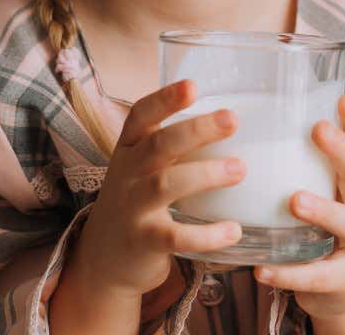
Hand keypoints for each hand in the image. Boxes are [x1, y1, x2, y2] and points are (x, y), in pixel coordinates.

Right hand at [71, 80, 246, 298]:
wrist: (105, 257)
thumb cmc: (137, 200)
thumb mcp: (142, 167)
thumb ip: (172, 146)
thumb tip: (231, 121)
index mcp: (129, 148)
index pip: (141, 115)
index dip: (165, 99)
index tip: (193, 85)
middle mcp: (127, 173)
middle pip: (159, 145)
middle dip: (196, 130)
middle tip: (232, 119)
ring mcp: (133, 207)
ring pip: (166, 185)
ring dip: (205, 175)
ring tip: (240, 169)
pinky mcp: (144, 241)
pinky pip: (176, 236)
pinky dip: (207, 234)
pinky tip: (234, 229)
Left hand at [253, 94, 344, 321]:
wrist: (344, 289)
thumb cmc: (324, 229)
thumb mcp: (324, 192)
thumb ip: (303, 163)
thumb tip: (262, 117)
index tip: (342, 98)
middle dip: (340, 151)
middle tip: (318, 129)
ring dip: (323, 210)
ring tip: (295, 200)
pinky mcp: (342, 278)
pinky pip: (316, 277)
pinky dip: (288, 274)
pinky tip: (261, 270)